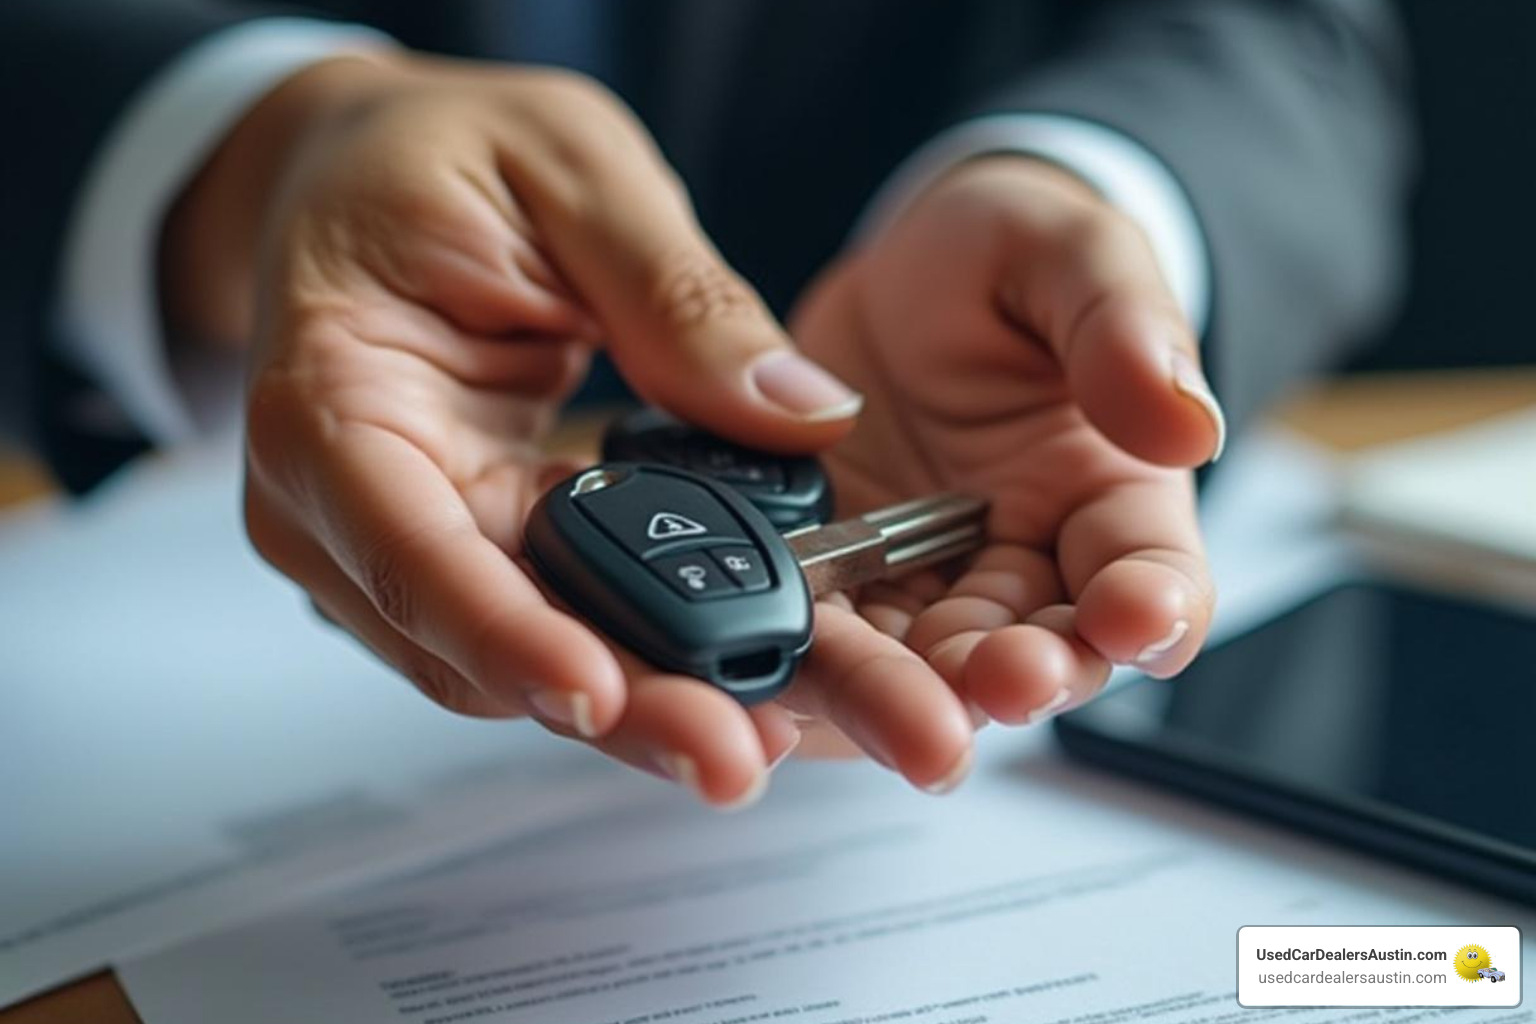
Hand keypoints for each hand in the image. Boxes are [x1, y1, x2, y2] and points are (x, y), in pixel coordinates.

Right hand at [162, 52, 974, 807]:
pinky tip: (731, 679)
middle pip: (472, 643)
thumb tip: (803, 412)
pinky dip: (638, 654)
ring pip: (517, 661)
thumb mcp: (569, 170)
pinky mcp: (471, 549)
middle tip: (733, 751)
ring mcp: (404, 542)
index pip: (405, 545)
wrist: (364, 172)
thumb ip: (677, 293)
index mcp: (330, 399)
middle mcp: (348, 503)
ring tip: (760, 732)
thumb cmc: (436, 157)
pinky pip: (553, 623)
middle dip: (611, 706)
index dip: (500, 632)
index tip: (599, 691)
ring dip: (638, 703)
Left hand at [790, 156, 1222, 755]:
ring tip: (905, 715)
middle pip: (1035, 648)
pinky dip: (806, 662)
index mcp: (1108, 495)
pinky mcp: (834, 584)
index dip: (1152, 606)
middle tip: (1004, 680)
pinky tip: (785, 668)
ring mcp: (921, 584)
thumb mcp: (1067, 254)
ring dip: (915, 697)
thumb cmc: (1005, 259)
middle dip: (1021, 674)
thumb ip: (1123, 327)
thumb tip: (1186, 422)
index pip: (1151, 573)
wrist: (891, 280)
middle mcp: (1021, 563)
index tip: (1134, 614)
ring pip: (924, 667)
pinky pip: (820, 637)